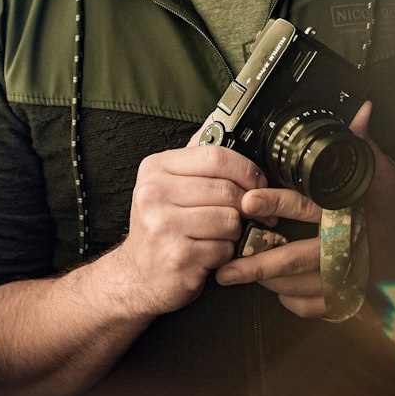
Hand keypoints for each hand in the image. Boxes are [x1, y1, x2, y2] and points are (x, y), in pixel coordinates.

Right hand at [115, 138, 262, 318]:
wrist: (136, 277)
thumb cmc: (160, 227)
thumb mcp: (166, 184)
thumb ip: (194, 155)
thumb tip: (219, 118)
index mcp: (156, 169)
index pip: (216, 156)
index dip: (246, 169)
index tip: (258, 183)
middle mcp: (154, 194)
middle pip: (227, 190)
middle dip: (246, 205)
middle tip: (249, 216)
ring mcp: (164, 226)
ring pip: (230, 220)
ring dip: (234, 232)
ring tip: (219, 236)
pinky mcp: (178, 257)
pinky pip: (224, 249)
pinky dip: (224, 254)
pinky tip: (208, 255)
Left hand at [214, 100, 394, 318]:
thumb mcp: (384, 174)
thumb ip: (364, 145)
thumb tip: (361, 110)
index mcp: (345, 213)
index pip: (305, 205)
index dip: (276, 201)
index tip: (249, 200)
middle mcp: (344, 247)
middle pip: (294, 258)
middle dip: (257, 263)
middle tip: (225, 267)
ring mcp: (346, 278)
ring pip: (298, 285)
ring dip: (267, 282)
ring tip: (238, 275)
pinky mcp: (349, 300)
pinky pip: (313, 307)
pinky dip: (292, 301)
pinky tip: (279, 290)